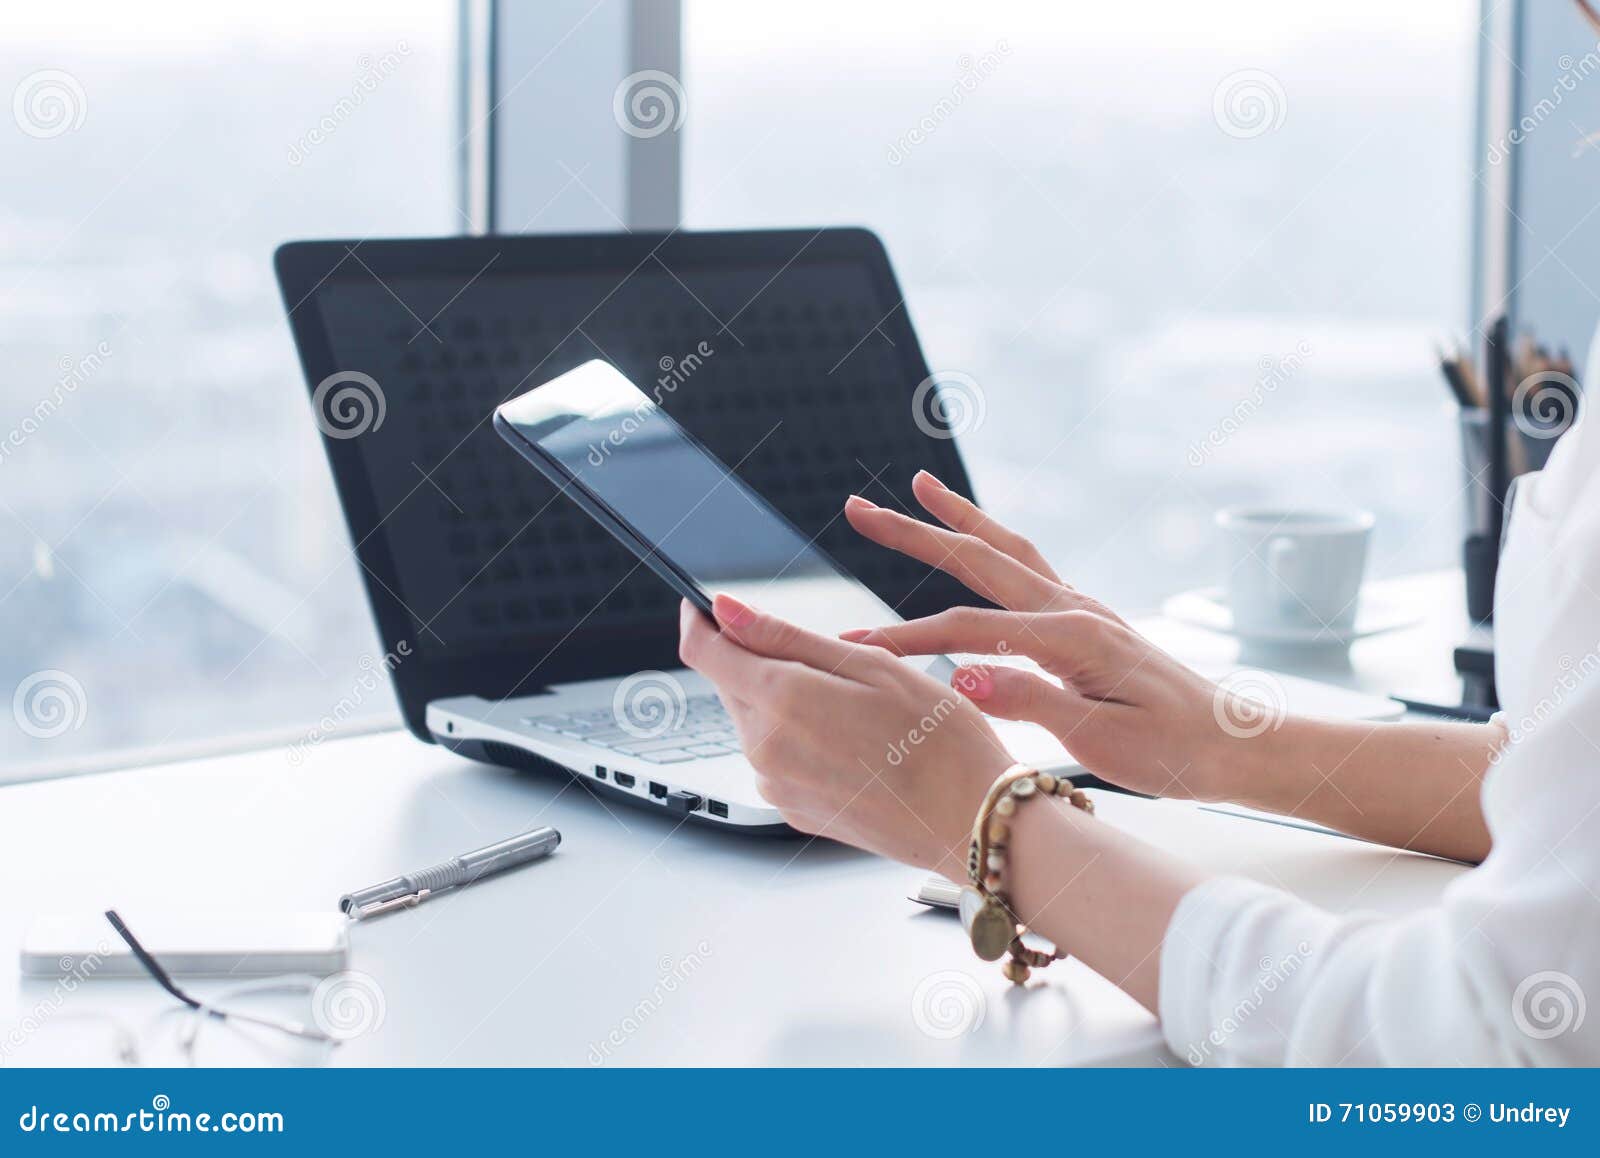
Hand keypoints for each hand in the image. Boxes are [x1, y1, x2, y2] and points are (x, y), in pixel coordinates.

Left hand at [678, 595, 1015, 877]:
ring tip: (855, 709)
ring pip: (755, 721)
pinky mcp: (793, 811)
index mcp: (781, 702)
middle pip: (730, 685)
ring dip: (783, 702)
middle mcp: (765, 750)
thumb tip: (725, 610)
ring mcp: (776, 786)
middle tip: (829, 663)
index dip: (699, 620)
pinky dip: (799, 740)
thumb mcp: (870, 665)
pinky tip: (852, 743)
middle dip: (759, 662)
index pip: (703, 652)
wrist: (970, 820)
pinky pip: (776, 759)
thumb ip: (786, 637)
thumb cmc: (939, 740)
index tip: (704, 605)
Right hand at [841, 471, 1245, 800]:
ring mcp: (1082, 607)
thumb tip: (962, 678)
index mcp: (1072, 636)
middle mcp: (1074, 608)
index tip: (856, 646)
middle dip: (915, 532)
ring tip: (919, 486)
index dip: (907, 639)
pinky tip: (976, 541)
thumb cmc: (1171, 752)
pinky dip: (992, 544)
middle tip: (859, 508)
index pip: (968, 631)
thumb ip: (1032, 702)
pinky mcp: (1087, 619)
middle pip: (977, 559)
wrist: (1231, 744)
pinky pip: (1028, 566)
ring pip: (1005, 549)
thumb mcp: (1102, 739)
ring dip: (957, 518)